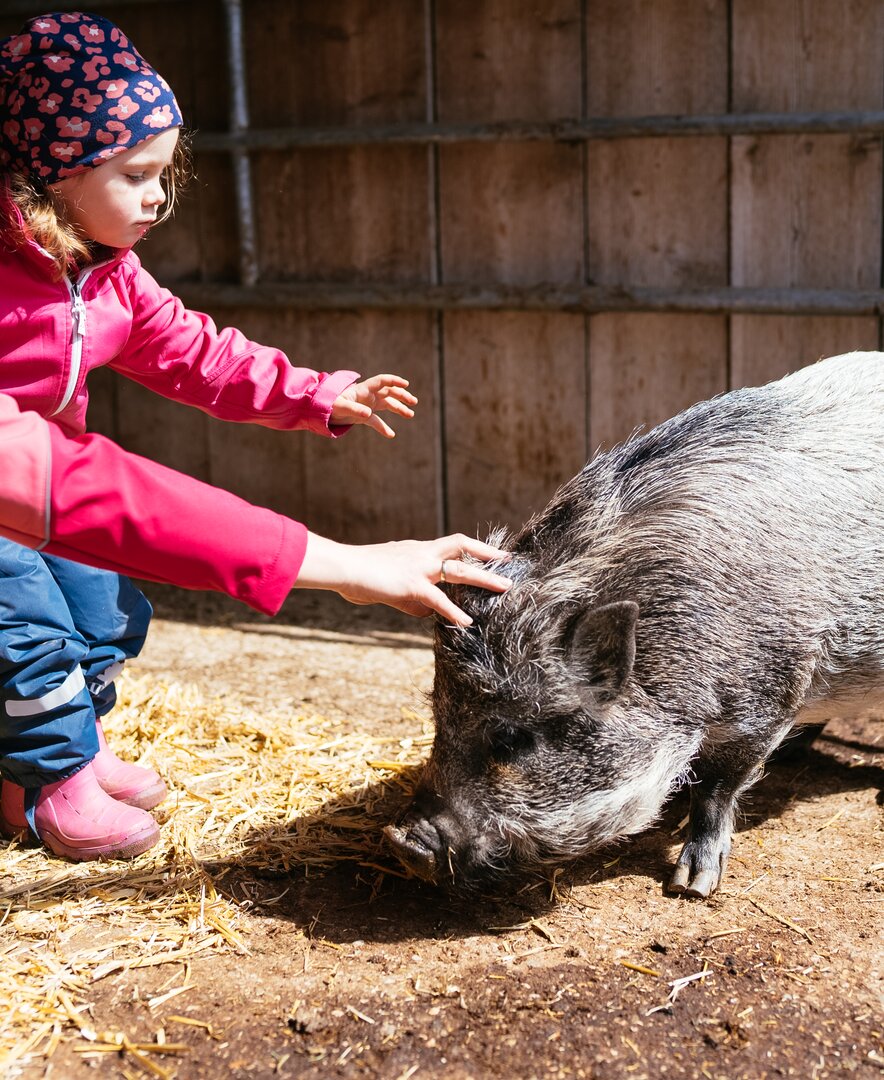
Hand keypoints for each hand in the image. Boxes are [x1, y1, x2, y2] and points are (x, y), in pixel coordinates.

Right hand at [294, 532, 511, 625]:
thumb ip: (412, 597)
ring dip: (485, 579)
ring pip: (459, 571)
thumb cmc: (361, 575)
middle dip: (488, 556)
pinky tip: (467, 622)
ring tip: (505, 589)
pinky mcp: (411, 585)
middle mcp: (422, 554)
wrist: (343, 567)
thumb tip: (427, 612)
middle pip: (462, 548)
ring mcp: (418, 568)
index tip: (494, 553)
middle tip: (509, 564)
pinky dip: (454, 611)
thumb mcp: (391, 583)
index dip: (474, 548)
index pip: (452, 545)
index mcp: (417, 550)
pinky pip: (438, 600)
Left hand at [330, 374, 417, 437]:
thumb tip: (368, 413)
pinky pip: (377, 420)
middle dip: (402, 396)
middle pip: (389, 392)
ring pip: (387, 404)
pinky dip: (383, 427)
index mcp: (363, 389)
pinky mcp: (364, 416)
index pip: (382, 381)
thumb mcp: (341, 407)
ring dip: (399, 408)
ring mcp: (367, 405)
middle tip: (413, 402)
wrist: (322, 411)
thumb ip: (354, 409)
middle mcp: (368, 395)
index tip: (406, 384)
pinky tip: (391, 435)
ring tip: (410, 414)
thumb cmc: (330, 405)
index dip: (394, 381)